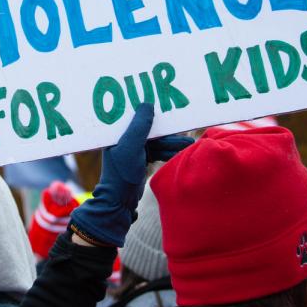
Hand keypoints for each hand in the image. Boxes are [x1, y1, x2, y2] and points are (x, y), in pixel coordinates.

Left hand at [70, 104, 192, 246]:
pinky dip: (168, 152)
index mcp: (116, 132)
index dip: (152, 111)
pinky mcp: (140, 160)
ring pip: (156, 141)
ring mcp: (132, 150)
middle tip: (185, 130)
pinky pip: (157, 151)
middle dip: (167, 131)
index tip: (169, 108)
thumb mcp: (131, 147)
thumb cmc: (122, 174)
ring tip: (189, 145)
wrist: (120, 202)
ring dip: (171, 143)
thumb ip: (140, 126)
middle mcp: (124, 138)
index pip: (136, 116)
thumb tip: (148, 104)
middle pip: (149, 129)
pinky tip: (180, 153)